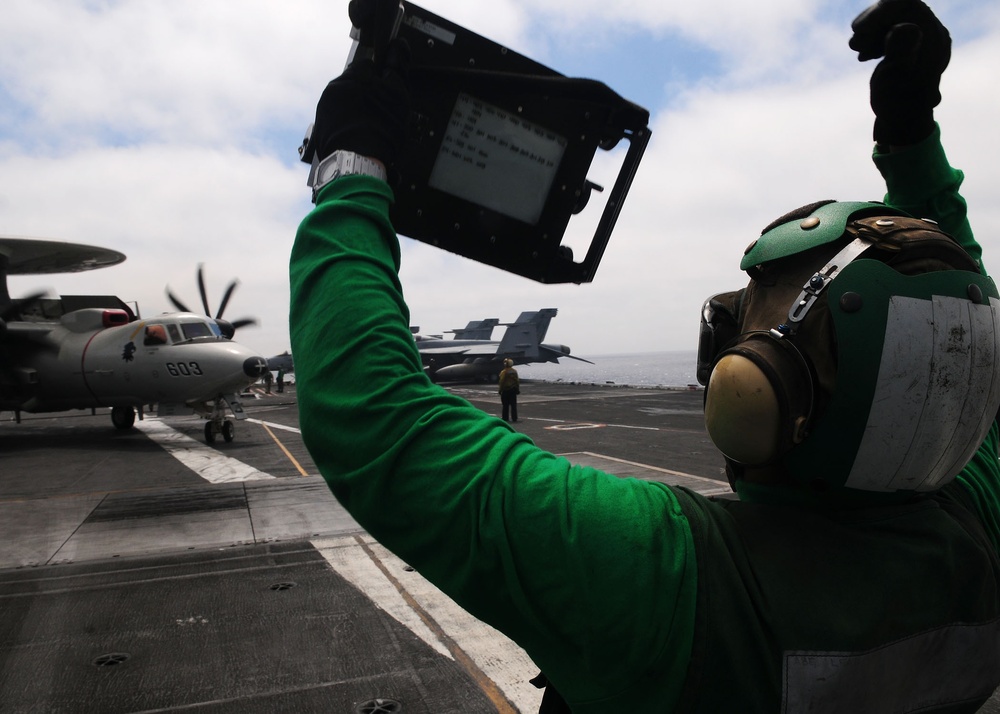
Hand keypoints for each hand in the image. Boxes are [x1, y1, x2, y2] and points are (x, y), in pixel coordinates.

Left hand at [309, 38, 410, 167]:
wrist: (356, 164)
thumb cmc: (379, 131)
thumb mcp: (397, 96)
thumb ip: (396, 70)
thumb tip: (398, 46)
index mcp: (352, 77)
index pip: (368, 67)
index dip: (380, 80)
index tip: (386, 93)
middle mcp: (334, 89)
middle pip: (354, 85)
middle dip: (365, 95)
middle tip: (379, 114)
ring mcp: (325, 108)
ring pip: (344, 103)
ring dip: (355, 111)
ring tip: (368, 129)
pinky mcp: (321, 127)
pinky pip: (336, 120)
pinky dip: (345, 125)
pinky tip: (357, 136)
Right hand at [849, 0, 949, 145]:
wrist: (903, 121)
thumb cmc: (897, 105)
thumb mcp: (894, 79)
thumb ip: (899, 50)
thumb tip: (904, 27)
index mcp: (932, 39)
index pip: (909, 6)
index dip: (880, 12)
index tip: (858, 29)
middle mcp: (931, 33)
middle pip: (899, 8)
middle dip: (872, 22)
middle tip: (855, 45)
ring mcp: (922, 38)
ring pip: (892, 17)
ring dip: (870, 30)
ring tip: (857, 50)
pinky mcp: (911, 44)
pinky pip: (890, 27)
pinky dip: (874, 37)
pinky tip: (865, 55)